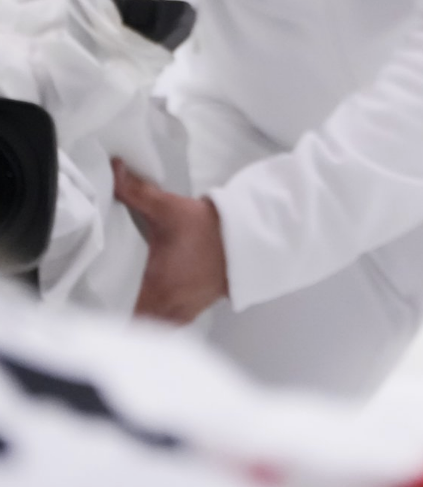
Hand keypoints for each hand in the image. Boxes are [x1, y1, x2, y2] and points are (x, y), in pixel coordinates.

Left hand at [112, 158, 227, 323]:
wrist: (251, 235)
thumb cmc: (211, 229)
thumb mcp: (169, 208)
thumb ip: (136, 192)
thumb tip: (115, 172)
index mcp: (158, 289)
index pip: (125, 322)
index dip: (109, 321)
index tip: (96, 315)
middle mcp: (171, 305)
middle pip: (139, 328)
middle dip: (124, 321)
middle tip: (108, 310)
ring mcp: (187, 308)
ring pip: (156, 327)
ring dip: (145, 322)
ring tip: (132, 310)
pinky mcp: (200, 305)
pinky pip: (173, 322)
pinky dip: (163, 319)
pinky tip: (160, 306)